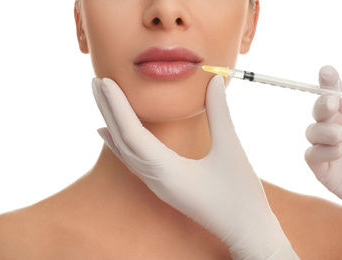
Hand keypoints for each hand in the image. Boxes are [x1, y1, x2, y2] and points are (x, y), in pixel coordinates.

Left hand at [92, 75, 298, 258]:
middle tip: (95, 82)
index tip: (104, 81)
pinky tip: (108, 135)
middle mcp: (155, 178)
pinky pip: (133, 161)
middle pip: (123, 140)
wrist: (246, 231)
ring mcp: (157, 184)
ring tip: (102, 101)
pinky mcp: (163, 186)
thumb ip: (220, 112)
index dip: (117, 105)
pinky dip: (119, 144)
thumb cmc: (241, 196)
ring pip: (125, 151)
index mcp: (166, 170)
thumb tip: (215, 80)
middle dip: (109, 110)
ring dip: (113, 124)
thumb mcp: (231, 149)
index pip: (132, 132)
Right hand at [305, 65, 341, 219]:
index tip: (327, 72)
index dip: (329, 81)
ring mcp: (331, 149)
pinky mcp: (325, 171)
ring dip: (322, 129)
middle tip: (331, 103)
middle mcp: (341, 128)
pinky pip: (312, 156)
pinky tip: (338, 151)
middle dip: (321, 103)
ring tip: (340, 135)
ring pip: (312, 131)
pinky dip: (321, 151)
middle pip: (320, 109)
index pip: (337, 92)